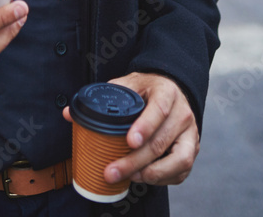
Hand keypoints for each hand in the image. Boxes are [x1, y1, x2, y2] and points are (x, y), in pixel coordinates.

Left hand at [63, 72, 198, 185]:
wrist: (173, 89)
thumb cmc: (148, 89)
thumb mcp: (128, 84)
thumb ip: (102, 96)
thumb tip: (70, 114)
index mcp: (166, 92)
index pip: (159, 109)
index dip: (145, 126)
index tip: (129, 141)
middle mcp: (182, 113)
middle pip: (162, 141)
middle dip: (135, 161)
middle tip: (112, 171)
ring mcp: (190, 134)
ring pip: (178, 160)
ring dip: (151, 173)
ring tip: (129, 176)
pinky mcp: (192, 149)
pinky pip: (181, 171)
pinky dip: (163, 179)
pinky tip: (143, 177)